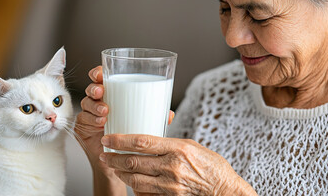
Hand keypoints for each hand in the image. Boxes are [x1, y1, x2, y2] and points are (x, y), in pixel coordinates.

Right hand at [75, 66, 174, 194]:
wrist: (120, 163)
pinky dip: (91, 119)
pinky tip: (100, 122)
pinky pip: (83, 119)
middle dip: (94, 88)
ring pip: (86, 103)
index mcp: (113, 96)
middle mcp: (99, 103)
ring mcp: (90, 115)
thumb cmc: (131, 139)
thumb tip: (169, 114)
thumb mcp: (145, 125)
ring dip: (94, 105)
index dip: (98, 73)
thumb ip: (155, 117)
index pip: (102, 79)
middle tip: (101, 92)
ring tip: (105, 111)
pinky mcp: (84, 128)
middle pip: (91, 89)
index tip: (100, 73)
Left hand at [100, 134, 256, 195]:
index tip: (107, 138)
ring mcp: (170, 183)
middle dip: (114, 158)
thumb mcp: (191, 145)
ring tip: (112, 166)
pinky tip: (128, 180)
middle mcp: (172, 166)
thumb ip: (170, 142)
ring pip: (135, 178)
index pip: (142, 142)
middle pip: (134, 162)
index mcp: (177, 148)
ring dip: (120, 172)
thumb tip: (150, 137)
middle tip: (104, 153)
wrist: (224, 189)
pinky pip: (145, 191)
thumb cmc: (211, 165)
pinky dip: (133, 185)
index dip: (120, 140)